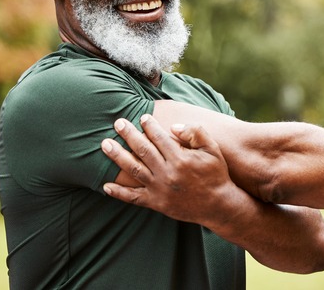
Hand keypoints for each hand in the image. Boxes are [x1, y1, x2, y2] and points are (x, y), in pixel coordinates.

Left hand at [101, 115, 242, 225]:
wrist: (218, 205)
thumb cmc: (215, 174)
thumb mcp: (212, 149)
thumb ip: (195, 133)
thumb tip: (173, 127)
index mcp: (180, 159)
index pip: (159, 137)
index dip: (149, 126)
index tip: (142, 117)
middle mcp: (167, 173)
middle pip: (142, 150)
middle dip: (128, 134)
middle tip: (118, 123)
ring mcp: (159, 189)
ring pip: (133, 169)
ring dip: (117, 156)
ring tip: (105, 144)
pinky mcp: (156, 203)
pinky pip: (133, 197)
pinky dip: (119, 192)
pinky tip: (106, 185)